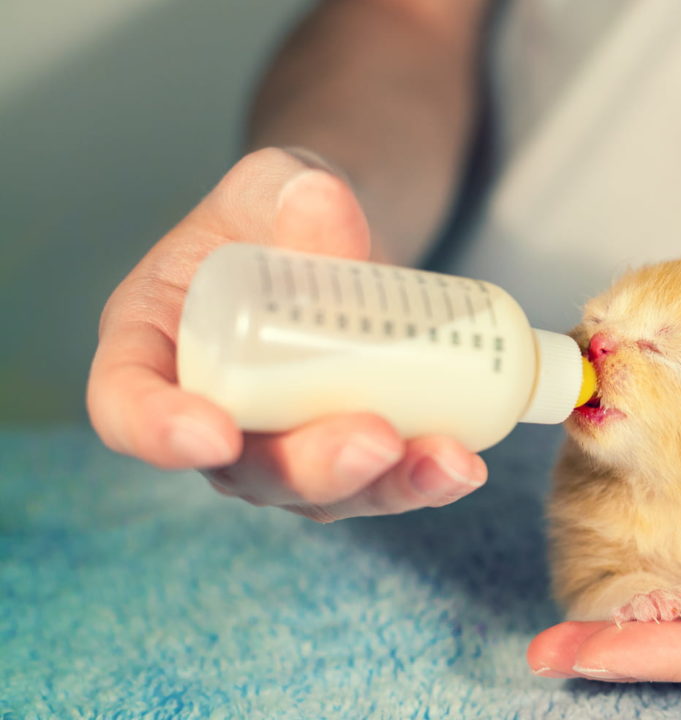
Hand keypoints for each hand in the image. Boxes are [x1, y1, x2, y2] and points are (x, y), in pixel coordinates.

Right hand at [87, 147, 486, 520]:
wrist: (336, 238)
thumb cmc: (278, 212)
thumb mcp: (274, 183)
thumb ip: (287, 191)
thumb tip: (324, 203)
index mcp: (150, 342)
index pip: (126, 403)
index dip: (158, 430)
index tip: (212, 432)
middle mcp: (208, 411)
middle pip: (241, 468)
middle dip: (310, 466)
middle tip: (371, 440)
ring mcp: (276, 445)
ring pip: (318, 491)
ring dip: (384, 486)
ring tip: (445, 461)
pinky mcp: (342, 454)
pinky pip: (376, 483)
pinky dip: (423, 479)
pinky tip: (463, 467)